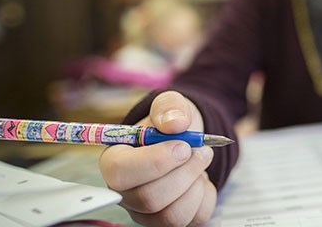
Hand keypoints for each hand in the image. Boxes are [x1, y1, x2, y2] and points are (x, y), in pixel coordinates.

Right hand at [99, 91, 216, 226]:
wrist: (187, 140)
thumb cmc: (170, 125)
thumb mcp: (170, 105)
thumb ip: (169, 107)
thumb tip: (174, 123)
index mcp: (115, 161)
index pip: (120, 173)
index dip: (156, 161)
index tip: (183, 145)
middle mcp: (125, 192)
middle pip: (148, 199)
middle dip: (185, 172)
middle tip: (201, 151)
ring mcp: (146, 212)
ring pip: (171, 215)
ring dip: (196, 184)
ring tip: (201, 161)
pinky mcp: (168, 221)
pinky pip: (193, 219)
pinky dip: (206, 195)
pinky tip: (201, 179)